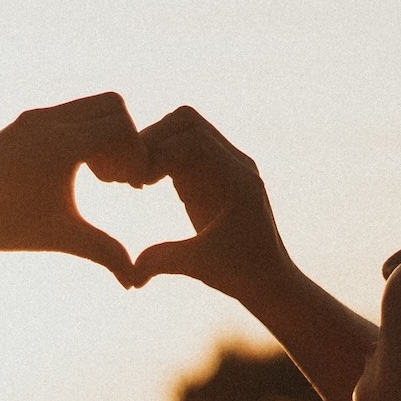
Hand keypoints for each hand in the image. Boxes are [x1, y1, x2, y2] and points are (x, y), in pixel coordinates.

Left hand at [0, 92, 148, 284]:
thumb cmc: (6, 226)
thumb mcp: (61, 238)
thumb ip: (104, 252)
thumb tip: (134, 283)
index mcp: (60, 145)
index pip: (122, 127)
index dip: (136, 155)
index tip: (130, 187)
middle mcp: (47, 121)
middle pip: (113, 105)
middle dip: (125, 138)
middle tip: (118, 178)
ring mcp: (34, 117)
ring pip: (91, 106)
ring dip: (104, 134)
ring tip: (99, 176)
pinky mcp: (24, 121)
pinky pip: (69, 113)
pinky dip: (83, 132)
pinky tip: (75, 171)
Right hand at [130, 107, 296, 297]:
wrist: (270, 280)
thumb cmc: (241, 275)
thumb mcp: (200, 267)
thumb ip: (164, 261)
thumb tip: (130, 273)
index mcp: (237, 180)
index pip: (193, 138)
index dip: (158, 152)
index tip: (137, 182)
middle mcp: (236, 164)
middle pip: (187, 121)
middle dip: (152, 141)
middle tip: (132, 176)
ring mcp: (227, 166)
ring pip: (185, 129)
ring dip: (156, 146)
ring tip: (137, 180)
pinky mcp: (215, 173)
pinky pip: (185, 147)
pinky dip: (162, 157)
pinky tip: (147, 184)